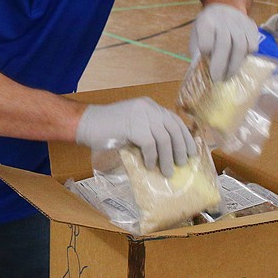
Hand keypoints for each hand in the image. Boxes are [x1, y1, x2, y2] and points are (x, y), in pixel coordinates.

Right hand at [76, 98, 195, 177]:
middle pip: (173, 129)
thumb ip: (149, 130)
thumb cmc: (107, 128)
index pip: (175, 120)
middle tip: (182, 163)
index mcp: (149, 106)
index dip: (185, 137)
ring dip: (167, 158)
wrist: (86, 124)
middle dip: (180, 148)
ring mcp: (141, 115)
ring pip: (164, 138)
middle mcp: (148, 107)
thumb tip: (168, 152)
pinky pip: (150, 144)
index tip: (191, 151)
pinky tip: (150, 166)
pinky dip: (152, 157)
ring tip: (167, 171)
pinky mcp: (133, 126)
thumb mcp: (133, 125)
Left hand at [189, 4, 259, 81]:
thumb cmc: (208, 28)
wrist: (226, 7)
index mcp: (206, 21)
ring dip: (234, 65)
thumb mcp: (196, 35)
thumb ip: (196, 50)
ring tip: (228, 75)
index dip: (205, 51)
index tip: (205, 60)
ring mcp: (240, 23)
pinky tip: (239, 62)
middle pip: (224, 44)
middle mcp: (223, 20)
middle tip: (217, 79)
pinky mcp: (252, 27)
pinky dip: (246, 57)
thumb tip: (197, 68)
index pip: (206, 39)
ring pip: (241, 46)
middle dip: (220, 65)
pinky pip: (252, 45)